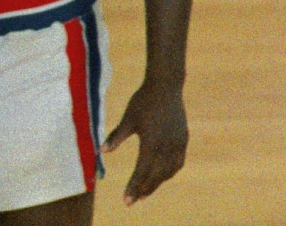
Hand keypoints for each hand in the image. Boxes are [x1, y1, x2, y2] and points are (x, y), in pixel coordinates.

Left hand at [103, 81, 186, 205]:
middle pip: (156, 176)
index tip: (127, 200)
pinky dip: (169, 172)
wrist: (166, 86)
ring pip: (169, 171)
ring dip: (158, 182)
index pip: (142, 171)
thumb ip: (116, 136)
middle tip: (134, 200)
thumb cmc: (143, 101)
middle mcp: (167, 146)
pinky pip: (178, 162)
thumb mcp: (128, 119)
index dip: (134, 187)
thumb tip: (102, 151)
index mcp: (151, 142)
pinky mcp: (183, 139)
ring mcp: (178, 143)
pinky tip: (162, 175)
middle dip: (145, 189)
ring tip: (146, 190)